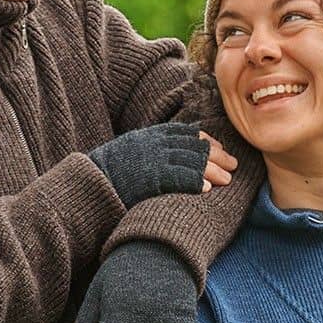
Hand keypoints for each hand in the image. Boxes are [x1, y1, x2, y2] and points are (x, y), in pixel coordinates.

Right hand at [88, 125, 236, 208]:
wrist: (88, 182)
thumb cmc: (108, 172)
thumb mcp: (131, 152)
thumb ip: (151, 150)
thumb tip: (171, 156)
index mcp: (150, 135)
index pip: (186, 133)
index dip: (207, 142)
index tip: (221, 148)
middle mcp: (154, 143)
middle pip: (194, 146)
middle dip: (218, 155)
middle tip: (235, 165)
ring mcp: (153, 159)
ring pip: (192, 162)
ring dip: (213, 171)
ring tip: (228, 179)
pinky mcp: (150, 177)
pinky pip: (178, 178)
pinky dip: (194, 183)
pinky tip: (207, 189)